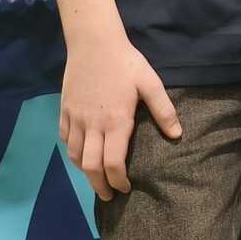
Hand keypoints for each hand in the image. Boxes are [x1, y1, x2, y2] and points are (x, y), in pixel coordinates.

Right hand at [60, 35, 181, 200]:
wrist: (93, 44)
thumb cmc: (126, 63)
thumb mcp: (150, 84)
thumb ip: (163, 110)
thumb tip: (177, 135)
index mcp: (115, 122)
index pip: (113, 163)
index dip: (118, 180)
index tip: (126, 188)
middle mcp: (92, 126)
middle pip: (90, 167)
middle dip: (99, 186)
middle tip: (108, 195)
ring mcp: (75, 119)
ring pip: (75, 156)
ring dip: (85, 171)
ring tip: (97, 177)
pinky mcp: (64, 112)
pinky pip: (65, 140)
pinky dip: (73, 153)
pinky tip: (82, 154)